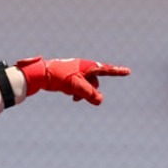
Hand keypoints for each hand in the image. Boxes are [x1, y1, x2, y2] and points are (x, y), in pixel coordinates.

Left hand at [16, 56, 130, 104]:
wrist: (40, 74)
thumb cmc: (58, 77)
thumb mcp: (75, 86)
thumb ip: (89, 94)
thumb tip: (100, 101)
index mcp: (87, 66)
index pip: (105, 70)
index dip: (117, 72)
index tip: (128, 72)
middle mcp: (83, 67)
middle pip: (94, 83)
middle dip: (90, 92)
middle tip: (77, 99)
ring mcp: (77, 72)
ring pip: (86, 86)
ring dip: (83, 93)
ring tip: (73, 98)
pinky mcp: (70, 77)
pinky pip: (79, 86)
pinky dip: (77, 92)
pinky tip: (69, 95)